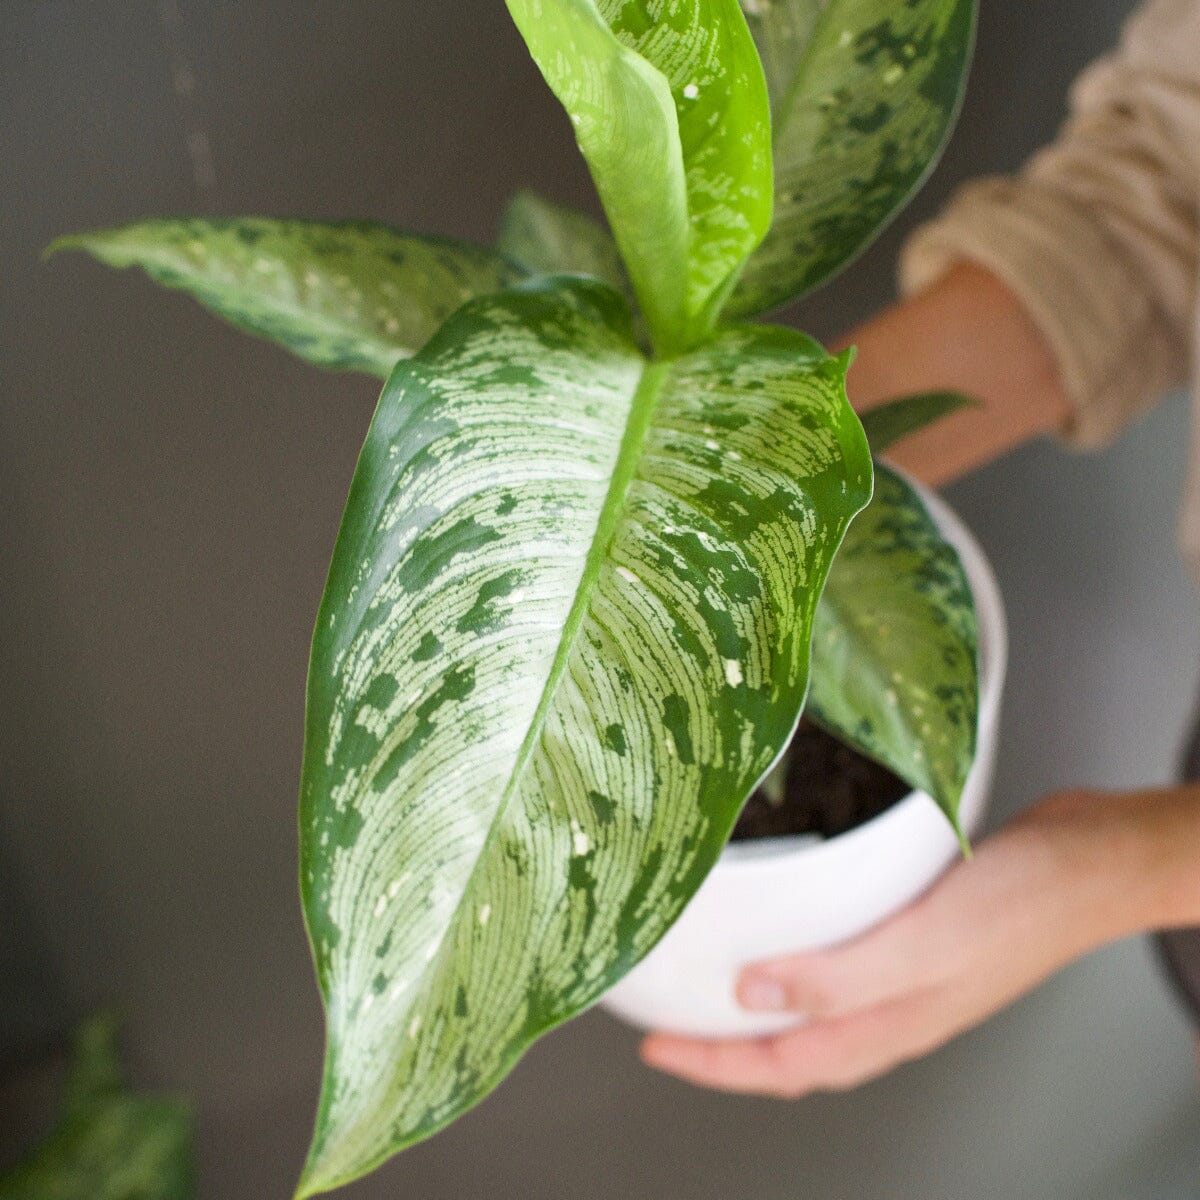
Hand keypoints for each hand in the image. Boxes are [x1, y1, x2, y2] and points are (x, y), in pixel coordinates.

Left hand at [641, 787, 1193, 1096]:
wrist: (1089, 860)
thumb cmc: (1021, 905)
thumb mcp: (923, 946)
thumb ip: (838, 978)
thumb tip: (751, 997)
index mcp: (889, 1025)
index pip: (782, 1065)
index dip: (713, 1063)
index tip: (655, 1047)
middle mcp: (890, 1006)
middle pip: (790, 1044)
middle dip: (725, 1041)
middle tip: (668, 1016)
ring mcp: (904, 971)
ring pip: (811, 1003)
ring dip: (758, 999)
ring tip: (708, 973)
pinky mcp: (913, 930)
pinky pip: (836, 957)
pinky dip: (797, 954)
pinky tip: (784, 919)